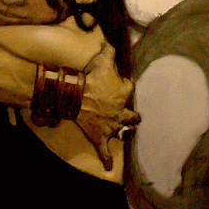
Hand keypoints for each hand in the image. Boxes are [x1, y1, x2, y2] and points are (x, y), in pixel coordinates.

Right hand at [76, 42, 139, 170]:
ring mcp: (111, 126)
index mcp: (123, 93)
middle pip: (132, 115)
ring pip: (122, 132)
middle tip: (131, 115)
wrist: (76, 97)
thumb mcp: (102, 60)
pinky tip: (109, 167)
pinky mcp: (99, 136)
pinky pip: (104, 150)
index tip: (119, 82)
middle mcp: (121, 111)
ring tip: (124, 134)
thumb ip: (109, 51)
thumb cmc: (91, 78)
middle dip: (132, 116)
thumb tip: (109, 41)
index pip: (128, 88)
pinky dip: (106, 159)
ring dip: (123, 133)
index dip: (123, 85)